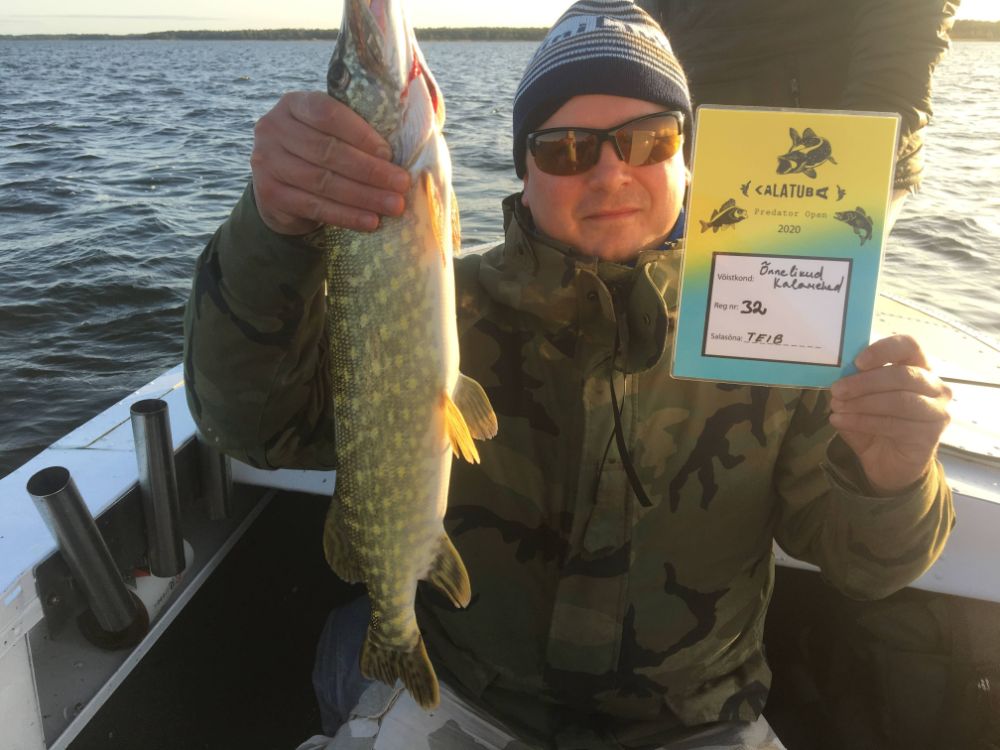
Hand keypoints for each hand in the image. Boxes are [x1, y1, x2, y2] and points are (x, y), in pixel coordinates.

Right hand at [250, 91, 410, 234]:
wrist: (282, 188)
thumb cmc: (320, 154)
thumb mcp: (331, 133)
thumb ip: (357, 129)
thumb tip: (410, 135)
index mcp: (294, 104)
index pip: (328, 113)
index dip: (360, 133)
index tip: (389, 153)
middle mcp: (273, 128)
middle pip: (328, 151)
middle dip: (370, 170)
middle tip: (402, 184)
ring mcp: (267, 162)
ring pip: (323, 181)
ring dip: (364, 196)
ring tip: (394, 206)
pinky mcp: (270, 194)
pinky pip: (315, 207)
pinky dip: (347, 216)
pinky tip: (371, 221)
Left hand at [829, 335, 950, 494]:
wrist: (890, 464)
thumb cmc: (877, 424)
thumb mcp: (860, 400)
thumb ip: (854, 385)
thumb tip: (837, 378)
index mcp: (918, 367)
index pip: (909, 346)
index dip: (883, 350)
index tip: (857, 362)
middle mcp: (935, 386)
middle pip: (902, 375)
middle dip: (864, 382)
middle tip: (836, 390)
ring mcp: (937, 411)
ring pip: (899, 400)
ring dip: (862, 403)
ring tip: (836, 408)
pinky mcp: (931, 434)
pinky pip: (894, 424)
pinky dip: (862, 422)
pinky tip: (841, 422)